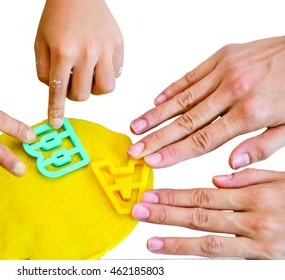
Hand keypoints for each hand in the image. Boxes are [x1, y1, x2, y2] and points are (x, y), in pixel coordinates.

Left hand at [35, 0, 122, 127]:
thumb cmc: (56, 19)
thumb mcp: (40, 43)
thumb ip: (44, 71)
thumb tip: (56, 93)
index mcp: (63, 51)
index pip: (58, 90)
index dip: (56, 111)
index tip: (55, 124)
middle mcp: (87, 52)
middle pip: (83, 95)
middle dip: (74, 94)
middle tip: (72, 80)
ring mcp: (105, 48)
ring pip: (106, 88)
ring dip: (95, 88)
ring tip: (88, 75)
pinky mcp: (118, 45)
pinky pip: (117, 73)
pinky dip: (107, 74)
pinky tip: (98, 62)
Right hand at [128, 36, 284, 168]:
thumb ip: (261, 147)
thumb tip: (231, 164)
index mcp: (250, 113)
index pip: (202, 140)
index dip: (174, 153)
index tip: (152, 161)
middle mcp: (232, 91)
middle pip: (185, 121)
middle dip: (155, 138)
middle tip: (133, 150)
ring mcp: (224, 71)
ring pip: (182, 98)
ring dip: (155, 114)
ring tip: (135, 127)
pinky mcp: (222, 56)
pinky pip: (191, 75)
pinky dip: (171, 89)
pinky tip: (155, 101)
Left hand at [132, 168, 284, 258]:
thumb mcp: (283, 179)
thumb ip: (249, 177)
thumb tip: (216, 178)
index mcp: (256, 194)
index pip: (204, 193)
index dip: (174, 195)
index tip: (152, 195)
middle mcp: (253, 217)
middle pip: (199, 214)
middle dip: (165, 213)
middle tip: (140, 211)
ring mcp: (256, 240)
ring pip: (206, 237)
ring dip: (174, 236)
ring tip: (149, 235)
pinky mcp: (262, 258)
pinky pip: (223, 254)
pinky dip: (195, 251)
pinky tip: (177, 248)